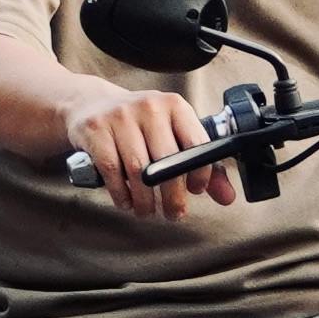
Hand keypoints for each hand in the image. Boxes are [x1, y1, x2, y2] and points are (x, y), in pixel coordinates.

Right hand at [59, 84, 218, 220]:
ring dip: (144, 199)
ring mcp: (120, 116)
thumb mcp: (171, 135)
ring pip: (138, 170)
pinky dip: (121, 193)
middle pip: (167, 161)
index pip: (196, 143)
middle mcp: (149, 106)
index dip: (200, 174)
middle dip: (172, 196)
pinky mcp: (96, 129)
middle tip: (173, 213)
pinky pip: (111, 170)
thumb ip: (201, 166)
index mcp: (175, 105)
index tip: (195, 190)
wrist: (91, 104)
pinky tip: (126, 201)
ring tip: (147, 211)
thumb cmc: (140, 126)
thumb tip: (228, 197)